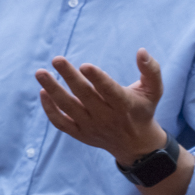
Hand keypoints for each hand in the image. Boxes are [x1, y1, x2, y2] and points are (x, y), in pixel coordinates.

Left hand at [35, 50, 164, 163]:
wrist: (135, 144)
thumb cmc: (142, 109)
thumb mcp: (153, 90)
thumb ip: (151, 70)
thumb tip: (141, 51)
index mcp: (125, 105)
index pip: (109, 91)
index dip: (98, 79)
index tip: (84, 65)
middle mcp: (106, 117)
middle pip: (85, 96)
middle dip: (69, 77)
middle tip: (56, 59)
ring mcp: (91, 126)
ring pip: (68, 108)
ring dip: (53, 90)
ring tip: (40, 73)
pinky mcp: (79, 133)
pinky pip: (61, 122)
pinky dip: (49, 109)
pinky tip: (42, 92)